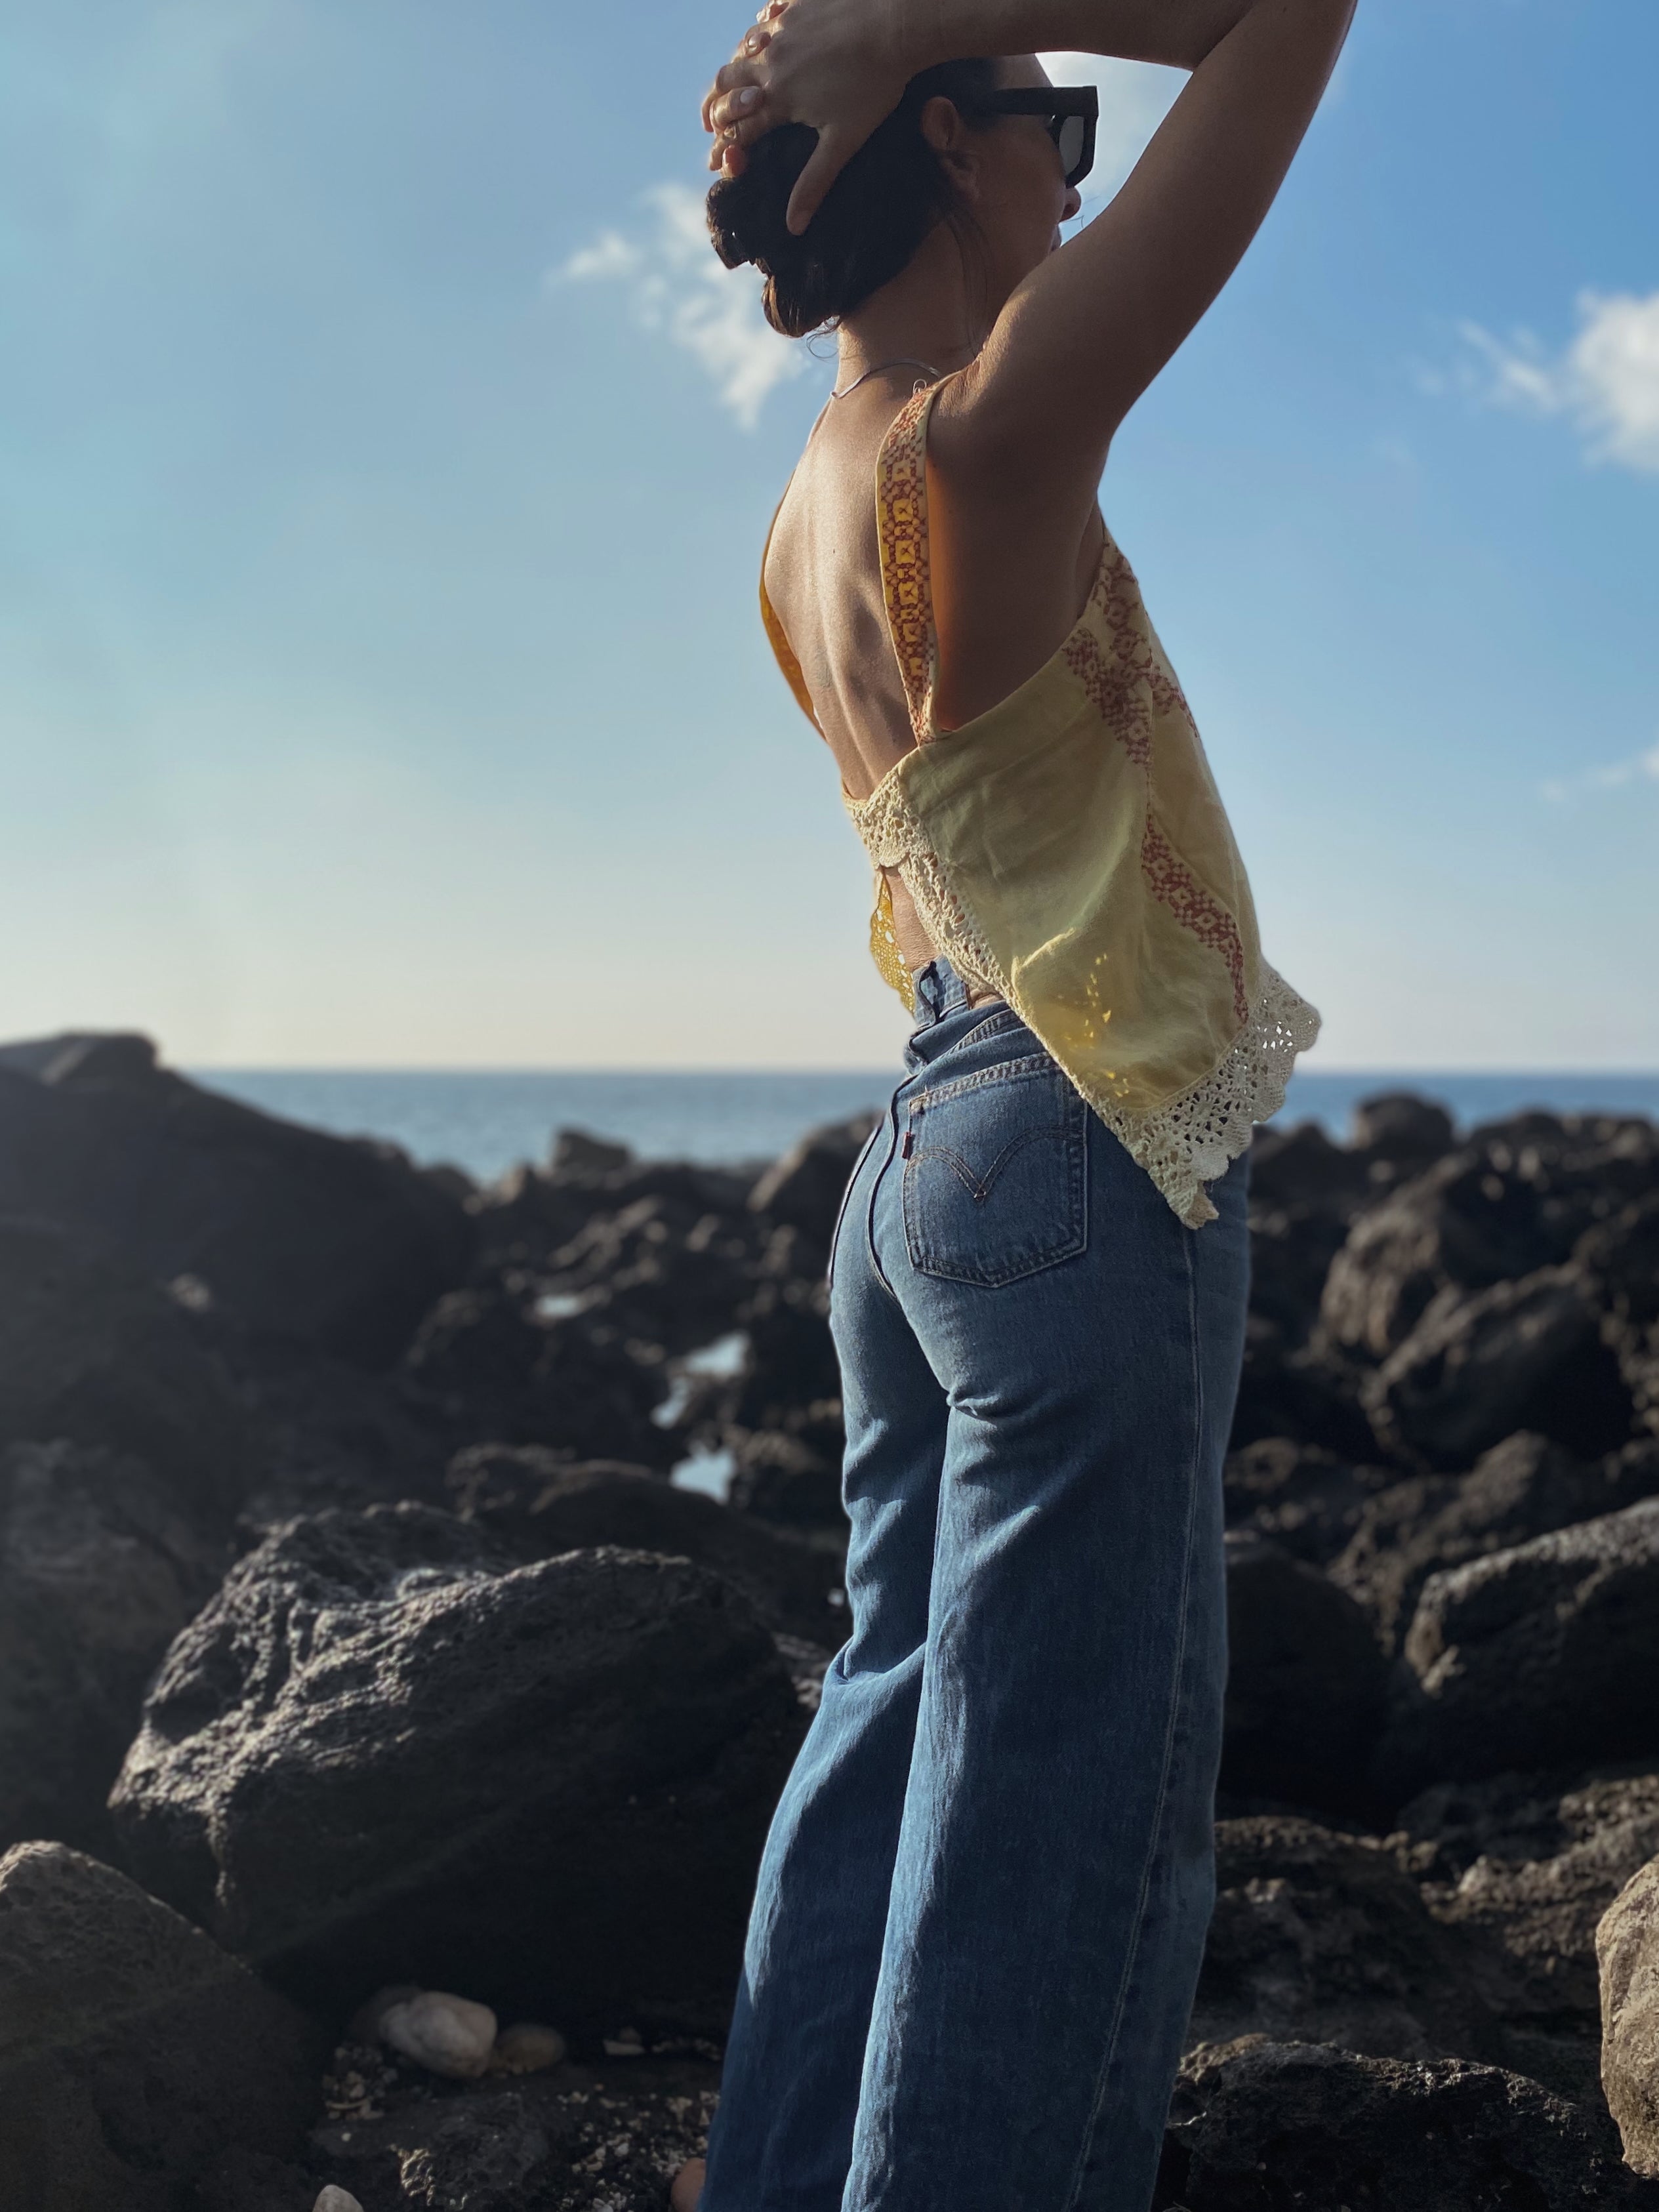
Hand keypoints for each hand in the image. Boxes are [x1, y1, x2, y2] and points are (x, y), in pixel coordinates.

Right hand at [700, 0, 919, 234]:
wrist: (894, 25)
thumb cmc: (872, 87)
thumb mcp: (843, 142)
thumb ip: (814, 182)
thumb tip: (793, 227)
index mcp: (777, 99)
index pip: (737, 128)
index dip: (723, 148)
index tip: (715, 163)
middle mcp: (770, 62)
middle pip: (725, 85)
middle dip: (714, 106)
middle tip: (709, 122)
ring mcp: (781, 30)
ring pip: (741, 50)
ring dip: (733, 69)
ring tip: (732, 84)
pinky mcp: (797, 6)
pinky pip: (767, 16)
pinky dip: (759, 31)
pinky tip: (763, 36)